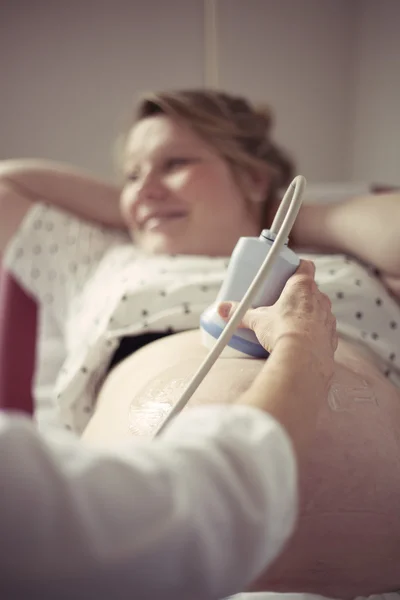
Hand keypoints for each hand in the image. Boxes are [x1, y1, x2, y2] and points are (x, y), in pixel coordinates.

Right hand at [218, 260, 337, 374]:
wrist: (304, 360)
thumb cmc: (283, 332)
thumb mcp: (257, 320)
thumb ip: (241, 314)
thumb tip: (223, 309)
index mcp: (302, 286)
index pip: (306, 266)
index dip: (298, 267)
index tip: (289, 272)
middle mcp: (320, 298)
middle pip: (311, 289)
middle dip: (299, 294)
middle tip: (283, 302)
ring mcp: (328, 317)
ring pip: (319, 309)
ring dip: (308, 313)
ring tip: (291, 324)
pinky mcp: (332, 336)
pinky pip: (323, 329)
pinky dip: (314, 332)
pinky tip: (303, 340)